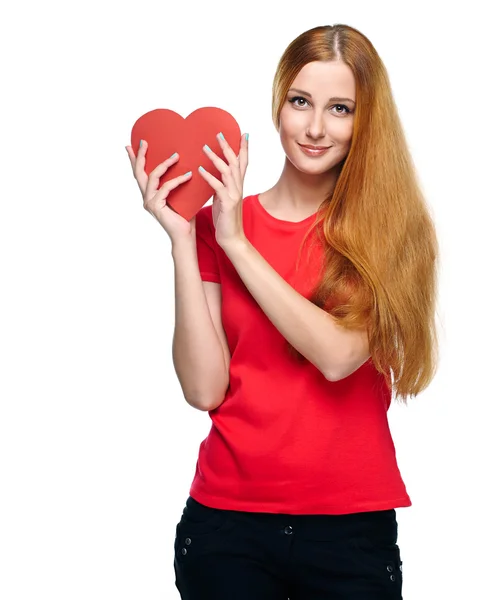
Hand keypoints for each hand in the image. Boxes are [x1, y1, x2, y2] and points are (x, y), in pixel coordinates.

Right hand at [126, 140, 194, 242]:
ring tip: (176, 156)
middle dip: (140, 156)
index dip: (134, 160)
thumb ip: (177, 183)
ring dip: (164, 164)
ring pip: (153, 177)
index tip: (131, 145)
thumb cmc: (186, 216)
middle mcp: (146, 198)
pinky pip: (166, 188)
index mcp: (150, 194)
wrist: (185, 236)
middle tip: (143, 142)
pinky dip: (177, 181)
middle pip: (139, 172)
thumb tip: (186, 166)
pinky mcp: (156, 207)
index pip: (140, 174)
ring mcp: (149, 202)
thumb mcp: (181, 196)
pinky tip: (188, 176)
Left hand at [198, 132, 248, 249]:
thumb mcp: (223, 199)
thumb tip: (213, 176)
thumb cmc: (225, 219)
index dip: (244, 148)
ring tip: (204, 147)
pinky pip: (217, 187)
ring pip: (227, 171)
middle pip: (236, 162)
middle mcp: (238, 187)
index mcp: (237, 186)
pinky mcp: (227, 203)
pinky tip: (200, 170)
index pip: (243, 163)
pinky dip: (209, 177)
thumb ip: (221, 186)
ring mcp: (234, 194)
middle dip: (228, 146)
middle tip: (219, 133)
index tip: (243, 134)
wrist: (231, 238)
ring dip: (216, 158)